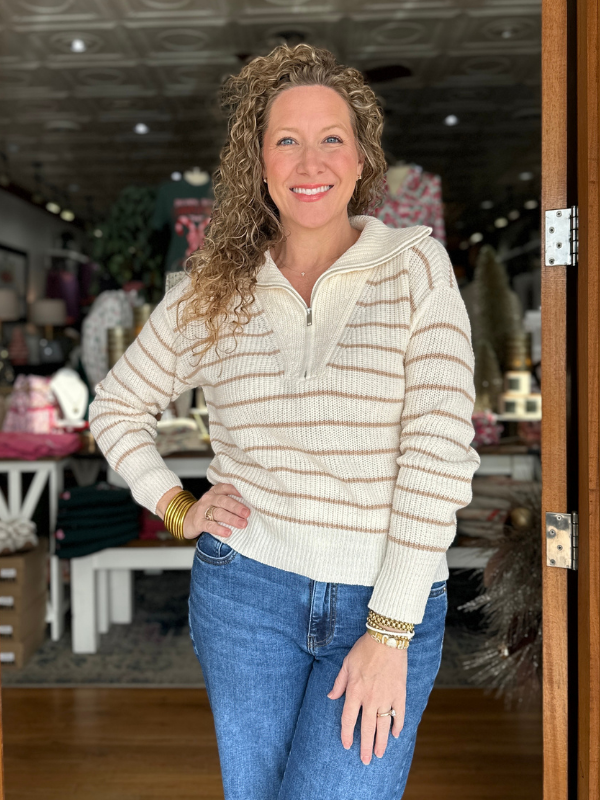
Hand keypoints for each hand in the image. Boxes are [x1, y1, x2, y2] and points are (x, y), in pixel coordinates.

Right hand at [183, 483, 249, 539]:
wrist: (185, 518)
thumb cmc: (207, 509)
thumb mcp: (217, 501)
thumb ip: (230, 500)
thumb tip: (252, 505)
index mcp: (216, 491)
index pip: (227, 487)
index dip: (237, 490)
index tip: (249, 495)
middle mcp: (209, 498)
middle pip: (224, 501)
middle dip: (237, 507)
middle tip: (247, 513)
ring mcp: (202, 510)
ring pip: (218, 513)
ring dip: (231, 518)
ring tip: (243, 524)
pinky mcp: (198, 522)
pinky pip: (209, 525)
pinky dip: (219, 529)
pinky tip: (228, 532)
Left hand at [327, 631, 406, 763]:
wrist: (386, 639)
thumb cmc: (364, 649)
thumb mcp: (346, 664)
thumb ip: (339, 683)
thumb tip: (330, 696)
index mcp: (354, 692)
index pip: (348, 720)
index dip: (347, 735)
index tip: (347, 745)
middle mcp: (370, 699)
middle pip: (367, 729)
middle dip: (366, 747)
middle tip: (366, 760)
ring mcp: (386, 697)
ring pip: (383, 726)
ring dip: (381, 742)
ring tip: (380, 754)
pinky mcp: (399, 693)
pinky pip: (399, 714)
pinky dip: (398, 725)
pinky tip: (395, 734)